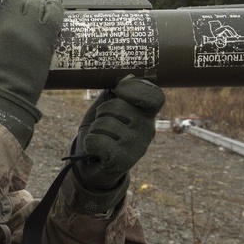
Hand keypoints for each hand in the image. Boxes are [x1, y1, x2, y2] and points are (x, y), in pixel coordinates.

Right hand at [0, 0, 63, 146]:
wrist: (1, 103)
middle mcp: (10, 19)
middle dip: (10, 5)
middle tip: (7, 20)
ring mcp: (30, 28)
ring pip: (36, 1)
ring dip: (31, 7)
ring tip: (26, 20)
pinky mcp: (47, 39)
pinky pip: (55, 11)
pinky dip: (52, 9)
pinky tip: (47, 15)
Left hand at [71, 76, 164, 212]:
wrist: (94, 166)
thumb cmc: (102, 133)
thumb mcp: (107, 110)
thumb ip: (114, 94)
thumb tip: (128, 77)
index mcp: (147, 115)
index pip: (154, 96)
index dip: (135, 88)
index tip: (119, 89)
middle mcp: (148, 130)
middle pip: (116, 106)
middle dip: (101, 113)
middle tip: (104, 127)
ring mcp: (137, 146)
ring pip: (103, 123)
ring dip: (94, 130)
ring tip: (102, 140)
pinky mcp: (123, 160)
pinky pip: (95, 139)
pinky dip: (90, 143)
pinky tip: (98, 152)